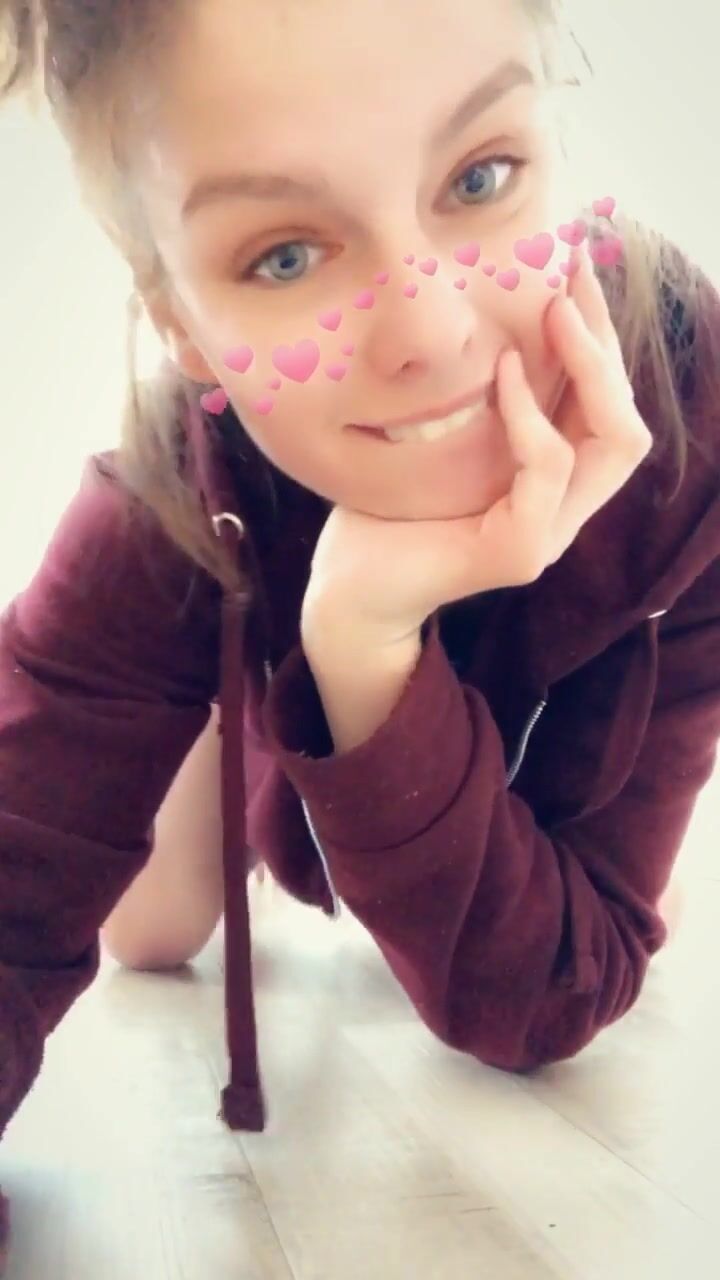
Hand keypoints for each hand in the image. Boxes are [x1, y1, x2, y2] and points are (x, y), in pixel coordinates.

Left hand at [302, 242, 652, 644]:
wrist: (346, 585)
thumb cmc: (386, 508)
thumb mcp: (439, 436)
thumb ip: (476, 394)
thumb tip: (484, 305)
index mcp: (552, 481)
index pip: (607, 405)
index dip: (601, 337)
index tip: (573, 267)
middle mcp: (563, 508)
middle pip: (626, 421)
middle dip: (606, 343)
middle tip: (571, 280)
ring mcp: (548, 534)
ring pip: (613, 444)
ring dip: (587, 369)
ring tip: (552, 311)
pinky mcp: (517, 552)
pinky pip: (549, 471)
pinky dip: (531, 417)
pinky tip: (501, 372)